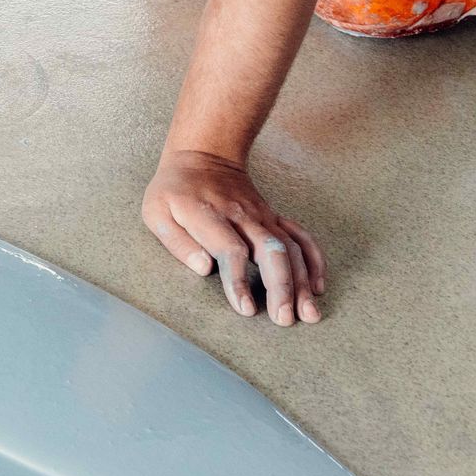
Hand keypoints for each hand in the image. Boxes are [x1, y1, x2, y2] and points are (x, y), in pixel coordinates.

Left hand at [141, 150, 325, 325]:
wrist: (203, 156)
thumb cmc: (174, 190)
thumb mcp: (156, 212)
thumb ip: (176, 241)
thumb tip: (203, 268)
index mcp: (208, 216)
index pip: (230, 251)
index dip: (239, 281)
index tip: (246, 309)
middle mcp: (242, 216)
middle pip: (271, 252)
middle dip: (281, 287)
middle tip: (284, 319)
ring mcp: (262, 216)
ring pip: (291, 248)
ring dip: (302, 282)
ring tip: (308, 313)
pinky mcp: (274, 217)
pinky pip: (301, 237)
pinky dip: (314, 261)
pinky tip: (318, 287)